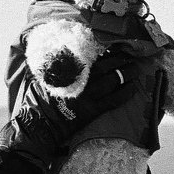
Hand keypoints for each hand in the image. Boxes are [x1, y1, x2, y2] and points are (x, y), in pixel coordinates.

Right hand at [2, 56, 150, 162]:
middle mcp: (81, 82)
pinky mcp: (92, 111)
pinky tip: (132, 88)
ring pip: (113, 81)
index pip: (92, 57)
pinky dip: (125, 93)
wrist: (39, 124)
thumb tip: (62, 53)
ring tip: (135, 69)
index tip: (115, 48)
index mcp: (70, 71)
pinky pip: (113, 101)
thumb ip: (55, 66)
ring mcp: (88, 97)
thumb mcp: (43, 77)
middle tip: (130, 57)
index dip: (106, 52)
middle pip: (106, 67)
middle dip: (120, 61)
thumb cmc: (38, 100)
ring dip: (126, 74)